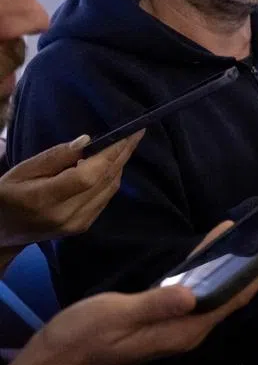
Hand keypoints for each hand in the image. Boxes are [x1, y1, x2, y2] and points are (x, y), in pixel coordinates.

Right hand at [0, 130, 144, 248]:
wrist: (1, 231)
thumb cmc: (6, 194)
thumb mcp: (23, 169)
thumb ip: (56, 156)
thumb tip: (88, 141)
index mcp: (46, 199)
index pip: (90, 175)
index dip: (112, 153)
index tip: (130, 132)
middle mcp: (67, 215)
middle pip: (105, 181)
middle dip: (123, 154)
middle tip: (136, 133)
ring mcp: (78, 224)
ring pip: (110, 189)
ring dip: (119, 165)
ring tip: (125, 144)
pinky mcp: (83, 227)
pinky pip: (105, 198)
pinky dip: (111, 178)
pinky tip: (111, 164)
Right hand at [0, 222, 257, 364]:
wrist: (54, 359)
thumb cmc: (84, 337)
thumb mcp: (119, 316)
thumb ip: (156, 304)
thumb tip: (193, 294)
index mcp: (185, 330)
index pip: (235, 299)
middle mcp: (187, 328)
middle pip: (232, 293)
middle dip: (257, 269)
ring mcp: (174, 322)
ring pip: (214, 289)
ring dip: (233, 265)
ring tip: (256, 239)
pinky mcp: (159, 315)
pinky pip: (192, 287)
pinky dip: (205, 266)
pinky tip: (212, 247)